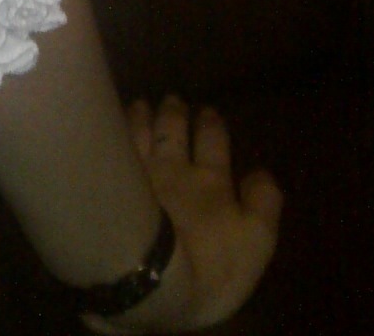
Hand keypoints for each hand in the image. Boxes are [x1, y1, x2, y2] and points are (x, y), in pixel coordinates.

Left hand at [82, 98, 281, 331]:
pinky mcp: (112, 183)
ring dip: (143, 116)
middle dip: (176, 113)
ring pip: (140, 133)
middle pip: (173, 131)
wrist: (152, 274)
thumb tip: (261, 171)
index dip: (212, 125)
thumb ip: (263, 203)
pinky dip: (116, 129)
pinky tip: (110, 121)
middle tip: (173, 99)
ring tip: (141, 105)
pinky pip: (113, 145)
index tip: (208, 111)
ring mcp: (138, 173)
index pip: (213, 142)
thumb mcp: (256, 240)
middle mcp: (174, 168)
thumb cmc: (211, 265)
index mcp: (212, 181)